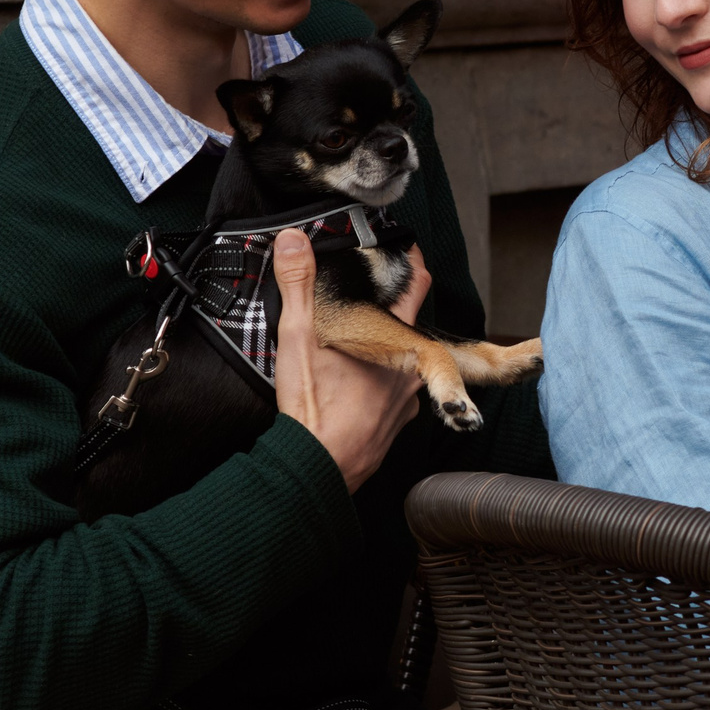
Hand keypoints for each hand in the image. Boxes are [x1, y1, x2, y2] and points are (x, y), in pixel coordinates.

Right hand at [273, 229, 424, 492]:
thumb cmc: (312, 408)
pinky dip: (379, 384)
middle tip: (369, 296)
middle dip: (390, 308)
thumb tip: (293, 241)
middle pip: (410, 324)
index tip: (406, 250)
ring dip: (385, 350)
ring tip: (355, 344)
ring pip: (404, 362)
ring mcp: (406, 399)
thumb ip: (298, 285)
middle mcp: (409, 369)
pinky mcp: (395, 424)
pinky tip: (355, 384)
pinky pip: (395, 393)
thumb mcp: (298, 338)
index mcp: (394, 342)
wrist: (317, 467)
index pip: (416, 286)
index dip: (412, 264)